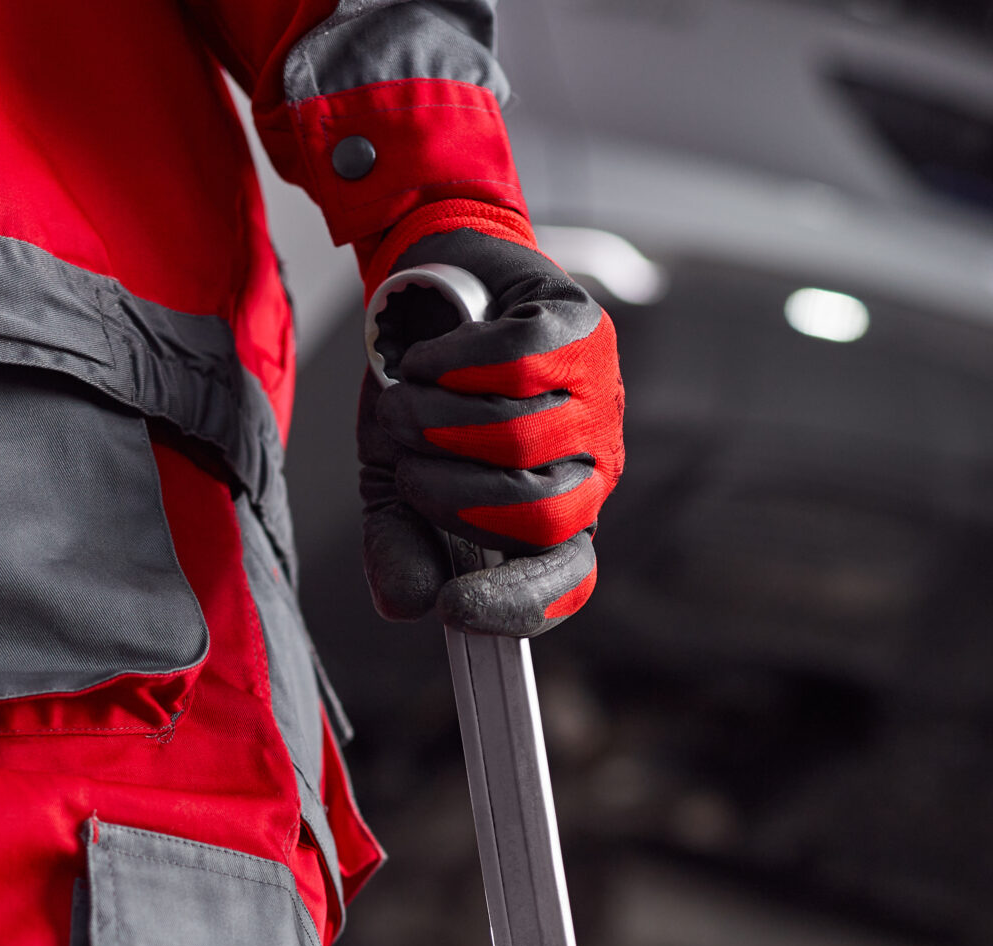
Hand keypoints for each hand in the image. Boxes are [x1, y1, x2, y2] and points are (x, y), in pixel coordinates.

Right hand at [357, 227, 624, 637]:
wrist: (427, 292)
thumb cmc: (425, 396)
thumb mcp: (396, 481)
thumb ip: (400, 544)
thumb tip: (407, 604)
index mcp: (554, 514)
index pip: (570, 578)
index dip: (521, 604)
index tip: (454, 606)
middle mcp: (590, 464)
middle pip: (539, 514)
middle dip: (449, 493)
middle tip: (405, 456)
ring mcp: (596, 397)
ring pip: (519, 437)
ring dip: (434, 419)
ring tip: (406, 400)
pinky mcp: (584, 331)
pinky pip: (515, 365)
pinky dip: (451, 362)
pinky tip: (431, 358)